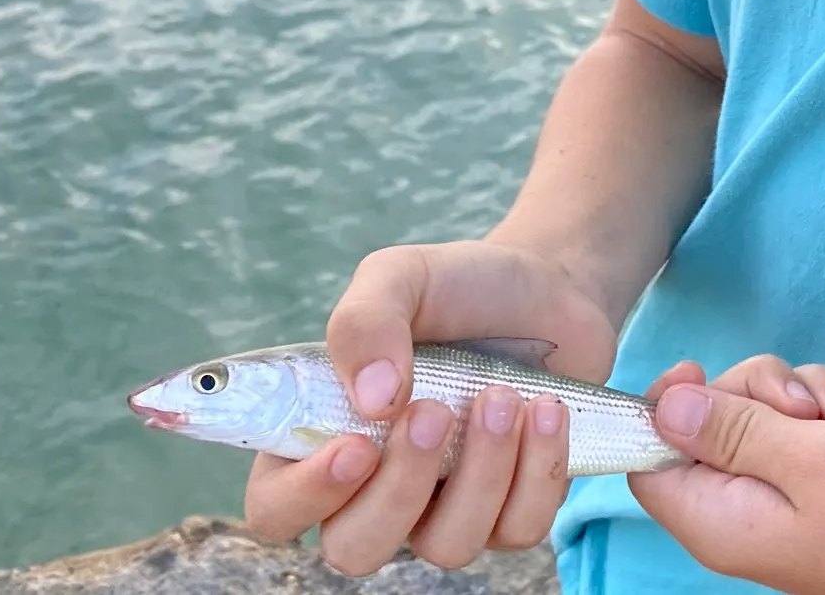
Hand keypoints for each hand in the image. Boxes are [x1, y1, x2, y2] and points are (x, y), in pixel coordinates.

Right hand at [244, 239, 616, 575]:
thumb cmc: (459, 287)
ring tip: (502, 395)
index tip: (356, 445)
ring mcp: (445, 505)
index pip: (277, 506)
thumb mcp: (401, 277)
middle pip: (356, 549)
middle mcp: (378, 485)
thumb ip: (365, 322)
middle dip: (400, 488)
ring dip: (481, 471)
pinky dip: (536, 470)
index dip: (304, 496)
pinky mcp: (513, 509)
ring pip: (447, 545)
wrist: (547, 288)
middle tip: (436, 410)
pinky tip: (547, 410)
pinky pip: (518, 530)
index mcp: (327, 433)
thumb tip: (371, 399)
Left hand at [630, 379, 824, 594]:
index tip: (701, 367)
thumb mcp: (809, 459)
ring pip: (777, 409)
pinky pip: (822, 420)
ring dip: (819, 392)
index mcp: (723, 520)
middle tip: (809, 406)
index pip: (651, 458)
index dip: (666, 405)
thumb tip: (660, 407)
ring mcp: (801, 494)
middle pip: (717, 417)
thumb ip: (730, 430)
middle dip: (765, 386)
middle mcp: (753, 510)